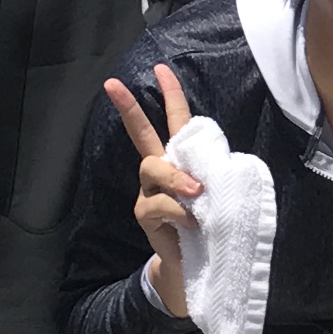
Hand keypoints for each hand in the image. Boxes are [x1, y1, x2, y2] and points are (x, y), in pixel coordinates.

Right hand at [100, 63, 205, 321]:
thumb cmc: (211, 223)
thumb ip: (214, 177)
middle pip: (142, 134)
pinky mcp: (146, 215)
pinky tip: (194, 221)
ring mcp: (150, 192)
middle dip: (128, 108)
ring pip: (154, 169)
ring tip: (197, 193)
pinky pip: (161, 204)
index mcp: (180, 160)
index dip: (170, 94)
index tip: (160, 68)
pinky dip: (180, 210)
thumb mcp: (219, 194)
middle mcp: (159, 172)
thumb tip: (209, 173)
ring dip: (177, 178)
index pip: (175, 121)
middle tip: (113, 84)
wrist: (199, 265)